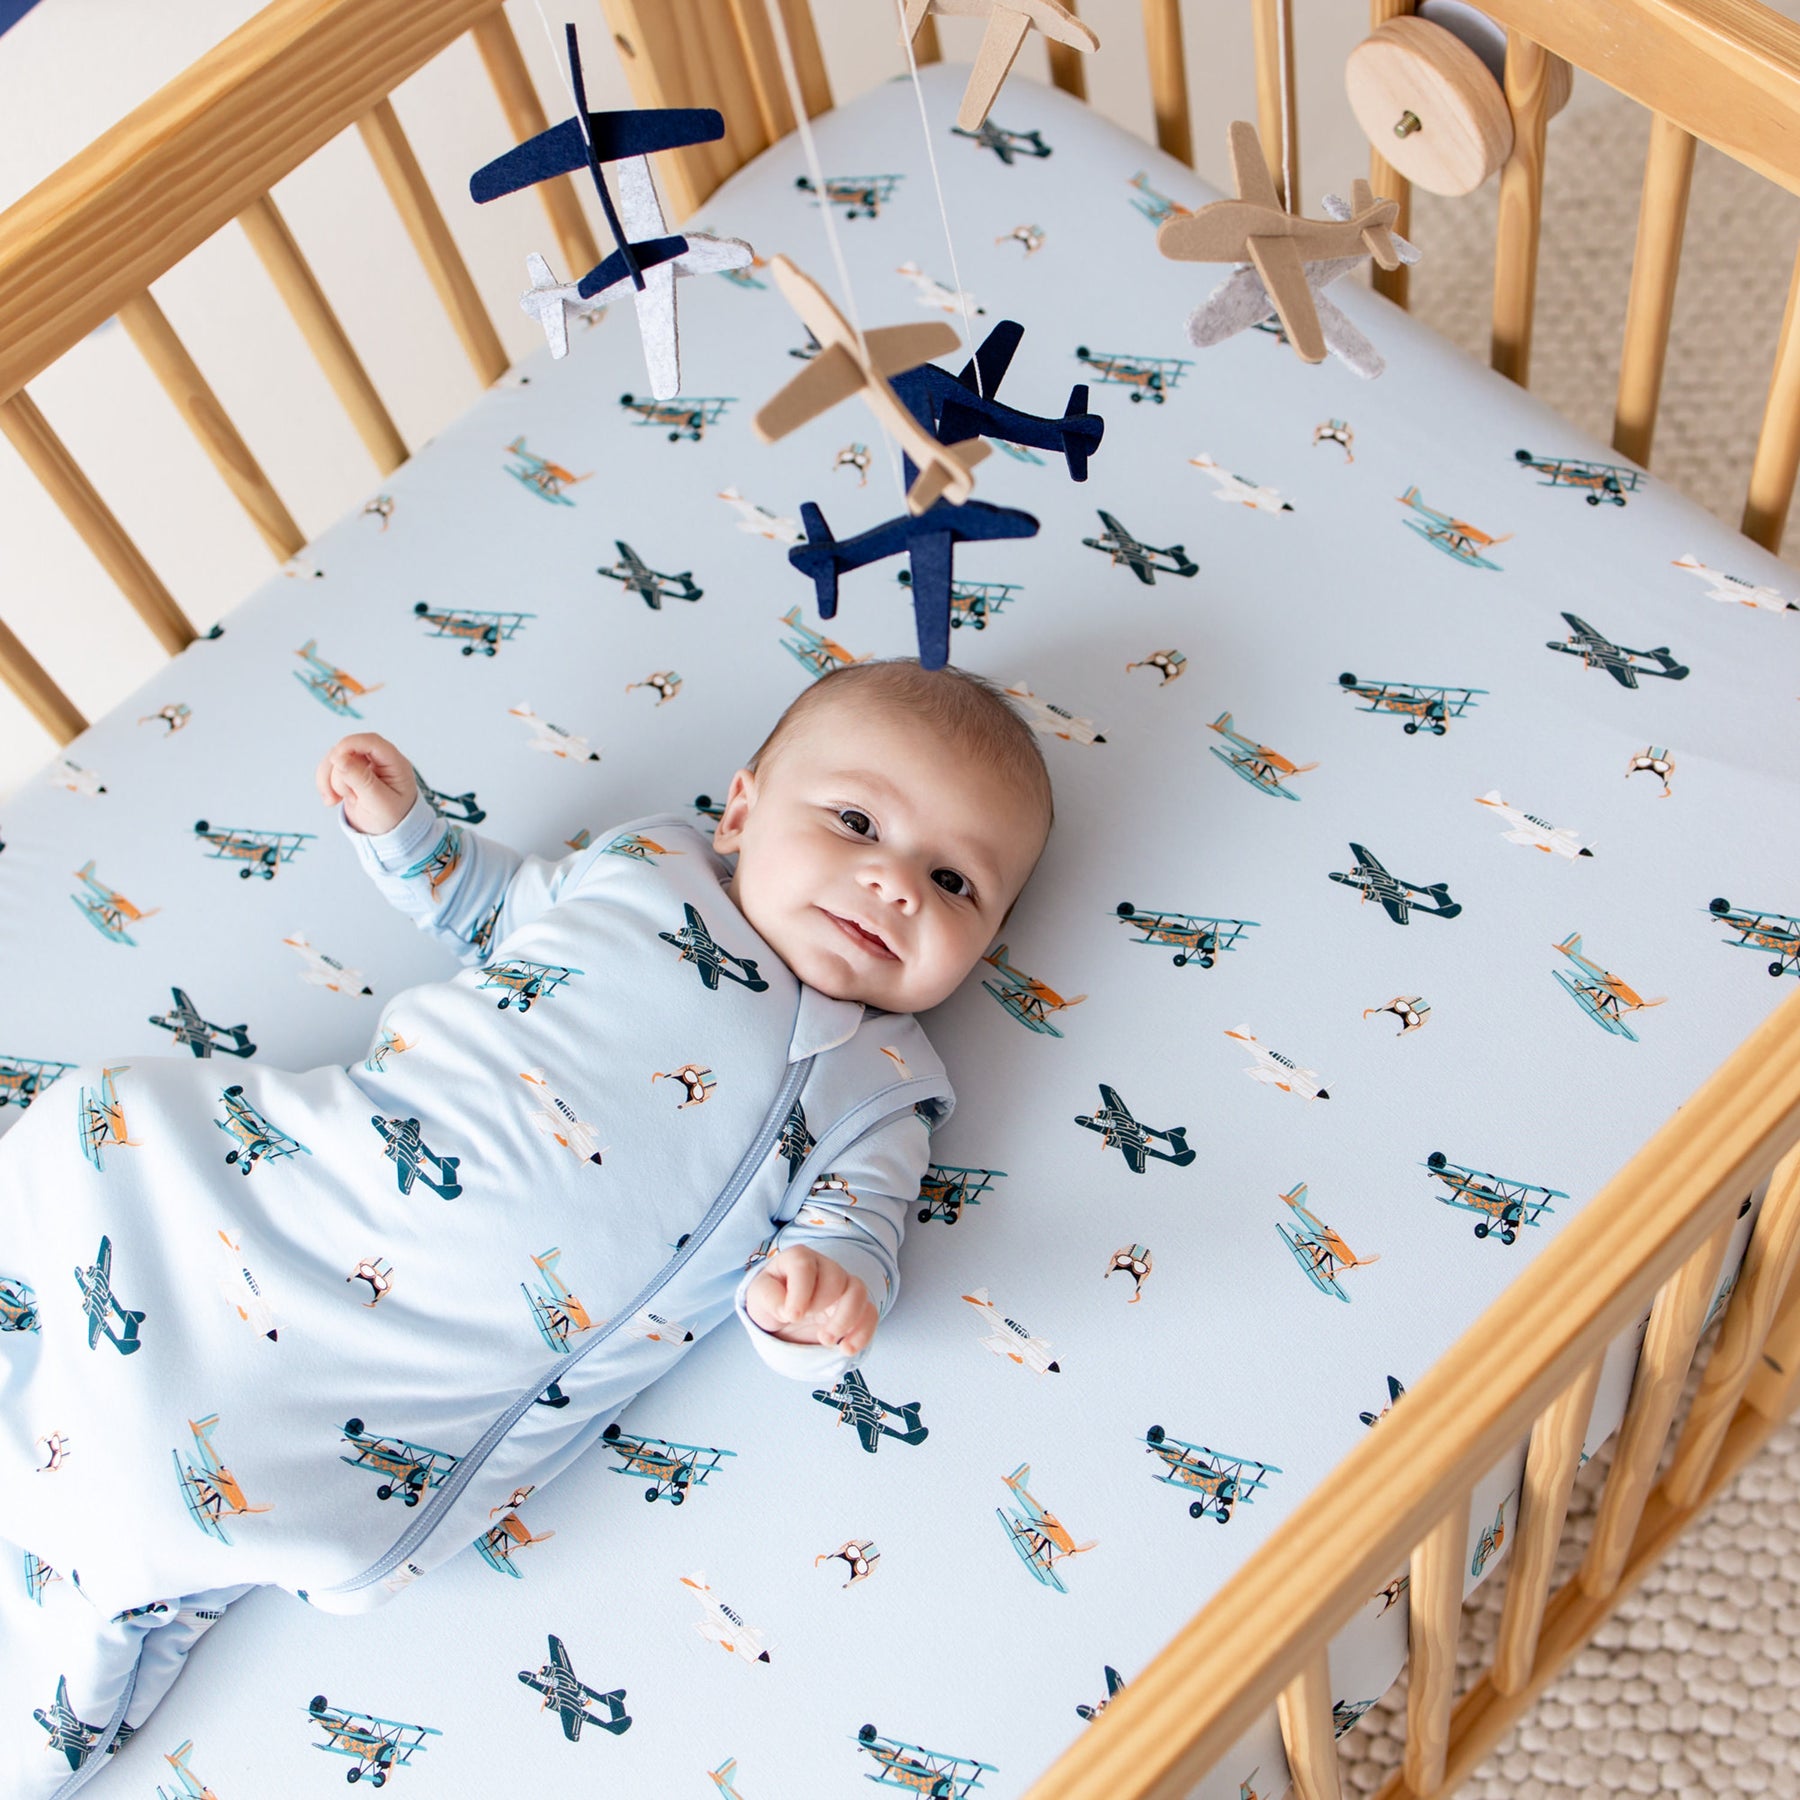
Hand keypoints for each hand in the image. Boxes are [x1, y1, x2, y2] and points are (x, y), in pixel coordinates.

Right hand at [316, 734, 416, 836]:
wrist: (386, 834)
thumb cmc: (391, 818)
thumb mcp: (379, 803)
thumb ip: (362, 780)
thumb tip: (340, 758)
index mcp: (395, 763)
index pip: (371, 741)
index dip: (350, 745)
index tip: (336, 760)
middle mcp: (378, 760)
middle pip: (348, 750)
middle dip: (339, 772)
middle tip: (345, 796)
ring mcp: (362, 765)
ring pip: (335, 759)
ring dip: (330, 780)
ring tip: (336, 800)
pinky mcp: (349, 773)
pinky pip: (328, 769)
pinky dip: (325, 784)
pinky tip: (331, 801)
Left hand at [745, 1248, 877, 1357]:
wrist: (784, 1314)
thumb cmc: (772, 1298)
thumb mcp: (758, 1296)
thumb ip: (768, 1297)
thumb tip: (787, 1310)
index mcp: (799, 1259)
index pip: (805, 1266)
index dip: (800, 1292)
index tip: (791, 1316)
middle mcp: (825, 1267)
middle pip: (836, 1277)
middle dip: (821, 1305)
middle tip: (802, 1323)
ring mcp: (844, 1286)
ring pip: (859, 1292)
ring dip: (847, 1319)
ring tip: (827, 1341)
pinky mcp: (855, 1308)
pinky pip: (870, 1313)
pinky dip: (863, 1333)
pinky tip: (846, 1349)